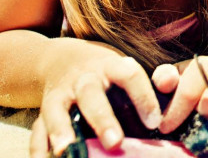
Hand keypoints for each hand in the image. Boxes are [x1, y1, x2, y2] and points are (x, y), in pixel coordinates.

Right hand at [30, 54, 161, 157]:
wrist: (61, 59)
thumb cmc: (106, 72)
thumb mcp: (127, 69)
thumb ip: (152, 85)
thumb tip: (171, 100)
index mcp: (110, 66)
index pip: (130, 76)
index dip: (143, 97)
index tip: (155, 122)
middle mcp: (83, 78)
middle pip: (91, 94)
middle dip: (103, 119)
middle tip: (116, 142)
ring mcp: (60, 93)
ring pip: (56, 109)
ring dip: (61, 130)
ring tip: (66, 151)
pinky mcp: (43, 109)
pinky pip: (36, 128)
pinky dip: (37, 146)